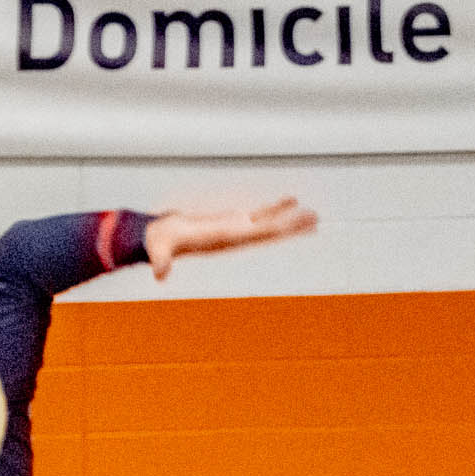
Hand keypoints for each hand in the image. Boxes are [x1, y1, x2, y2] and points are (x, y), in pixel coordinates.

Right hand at [143, 198, 316, 281]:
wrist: (158, 242)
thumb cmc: (160, 243)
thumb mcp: (160, 250)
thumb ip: (160, 261)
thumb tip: (159, 274)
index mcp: (224, 239)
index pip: (255, 235)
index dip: (276, 230)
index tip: (294, 226)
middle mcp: (235, 237)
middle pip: (270, 232)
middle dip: (292, 227)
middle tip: (316, 220)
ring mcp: (236, 230)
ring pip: (270, 224)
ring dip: (291, 220)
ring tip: (313, 216)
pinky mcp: (233, 222)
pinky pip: (260, 215)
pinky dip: (277, 209)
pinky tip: (291, 202)